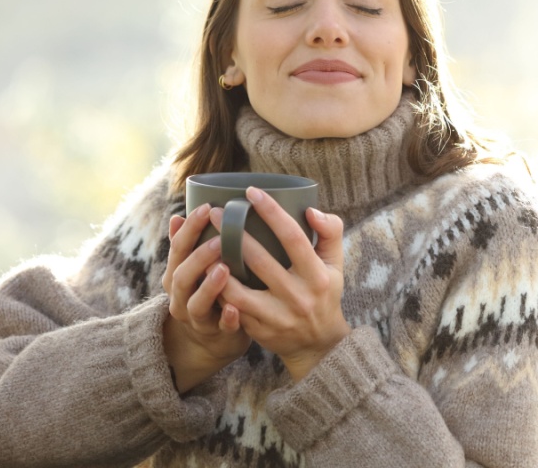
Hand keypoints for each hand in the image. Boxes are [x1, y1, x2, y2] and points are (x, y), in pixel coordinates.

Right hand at [162, 204, 252, 391]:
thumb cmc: (208, 292)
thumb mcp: (195, 268)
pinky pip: (220, 329)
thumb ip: (190, 245)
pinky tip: (235, 309)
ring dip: (209, 286)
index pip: (178, 249)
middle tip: (220, 240)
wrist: (209, 341)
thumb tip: (179, 214)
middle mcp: (181, 296)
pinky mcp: (216, 335)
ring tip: (224, 269)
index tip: (207, 208)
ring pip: (196, 304)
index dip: (189, 229)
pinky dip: (227, 319)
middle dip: (199, 257)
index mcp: (177, 275)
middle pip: (182, 276)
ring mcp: (197, 318)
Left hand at [220, 187, 350, 381]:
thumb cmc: (324, 294)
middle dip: (234, 234)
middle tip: (214, 212)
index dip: (271, 212)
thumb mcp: (335, 264)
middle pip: (259, 260)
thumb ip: (330, 232)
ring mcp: (277, 316)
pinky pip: (232, 309)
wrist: (318, 344)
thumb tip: (310, 209)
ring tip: (202, 244)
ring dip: (217, 267)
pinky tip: (204, 274)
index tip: (251, 192)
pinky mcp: (260, 330)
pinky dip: (217, 291)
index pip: (292, 237)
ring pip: (237, 290)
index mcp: (317, 275)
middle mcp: (297, 296)